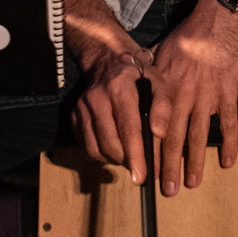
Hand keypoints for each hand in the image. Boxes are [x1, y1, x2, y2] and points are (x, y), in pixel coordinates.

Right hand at [68, 21, 153, 175]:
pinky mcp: (74, 117)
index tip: (141, 177)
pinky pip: (86, 147)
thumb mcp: (159, 83)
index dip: (135, 155)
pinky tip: (115, 149)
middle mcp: (96, 99)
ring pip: (95, 149)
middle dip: (126, 161)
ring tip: (129, 156)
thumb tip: (159, 134)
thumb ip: (163, 107)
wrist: (107, 59)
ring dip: (113, 160)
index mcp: (119, 89)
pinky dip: (101, 155)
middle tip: (141, 166)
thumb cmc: (139, 75)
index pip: (128, 129)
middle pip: (109, 144)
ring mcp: (81, 109)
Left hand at [149, 0, 237, 190]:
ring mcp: (208, 96)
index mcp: (165, 87)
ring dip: (195, 162)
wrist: (218, 21)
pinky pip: (230, 123)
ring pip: (200, 135)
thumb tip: (132, 91)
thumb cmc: (187, 37)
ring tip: (191, 183)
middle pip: (174, 137)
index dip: (148, 149)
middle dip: (169, 165)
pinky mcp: (228, 93)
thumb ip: (148, 79)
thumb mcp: (159, 54)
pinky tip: (226, 163)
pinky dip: (229, 144)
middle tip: (165, 190)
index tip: (143, 169)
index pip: (153, 125)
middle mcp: (184, 95)